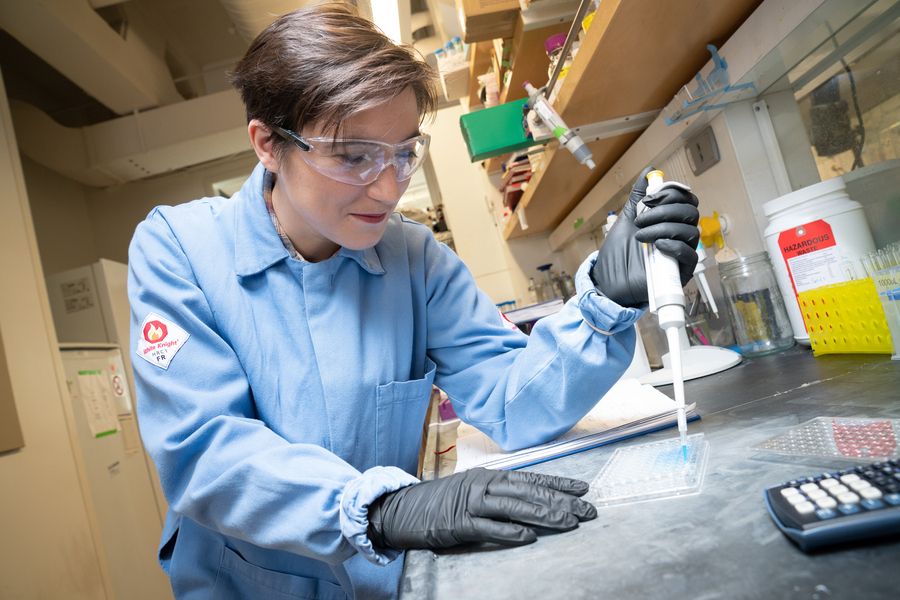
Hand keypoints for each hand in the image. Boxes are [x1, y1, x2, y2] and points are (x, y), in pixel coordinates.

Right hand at [366, 468, 596, 549]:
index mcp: (489, 476)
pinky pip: (488, 527)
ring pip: (514, 507)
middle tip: (588, 510)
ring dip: (544, 515)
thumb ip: (498, 494)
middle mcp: (483, 485)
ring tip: (570, 522)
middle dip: (561, 501)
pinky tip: (529, 537)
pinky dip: (509, 532)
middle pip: (528, 492)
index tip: (584, 488)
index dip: (559, 483)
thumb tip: (530, 501)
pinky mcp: (457, 523)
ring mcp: (470, 503)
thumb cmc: (439, 501)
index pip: (531, 478)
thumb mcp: (472, 490)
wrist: (400, 507)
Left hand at [590, 166, 699, 306]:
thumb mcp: (626, 219)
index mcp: (670, 221)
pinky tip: (657, 245)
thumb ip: (638, 197)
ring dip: (663, 228)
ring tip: (640, 235)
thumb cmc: (617, 253)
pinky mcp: (681, 272)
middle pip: (690, 213)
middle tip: (641, 219)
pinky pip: (690, 255)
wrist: (608, 279)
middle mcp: (679, 235)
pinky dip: (674, 246)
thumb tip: (648, 172)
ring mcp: (681, 253)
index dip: (671, 194)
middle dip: (665, 210)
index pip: (685, 200)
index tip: (649, 198)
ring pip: (690, 231)